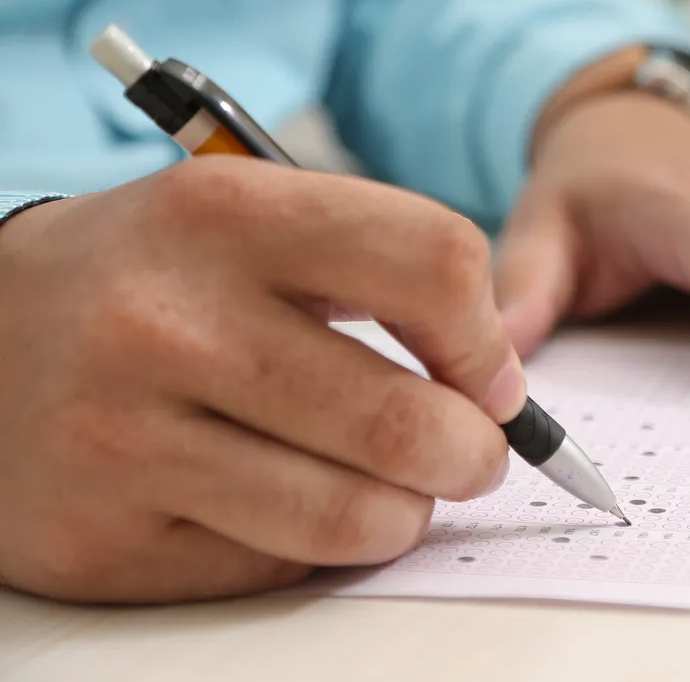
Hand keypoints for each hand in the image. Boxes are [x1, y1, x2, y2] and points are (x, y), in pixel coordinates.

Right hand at [0, 158, 522, 603]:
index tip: (486, 370)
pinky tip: (297, 503)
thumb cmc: (151, 277)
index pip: (435, 262)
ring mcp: (122, 437)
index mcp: (225, 214)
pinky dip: (319, 545)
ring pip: (354, 514)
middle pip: (406, 418)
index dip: (486, 333)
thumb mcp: (250, 219)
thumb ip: (379, 271)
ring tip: (399, 489)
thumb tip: (499, 381)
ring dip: (408, 512)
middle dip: (474, 452)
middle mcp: (165, 322)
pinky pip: (277, 565)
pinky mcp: (100, 539)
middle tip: (473, 453)